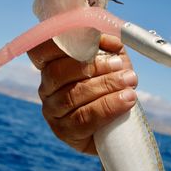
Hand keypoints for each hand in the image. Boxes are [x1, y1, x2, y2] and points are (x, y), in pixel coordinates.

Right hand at [28, 35, 137, 153]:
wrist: (116, 125)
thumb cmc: (111, 88)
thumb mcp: (113, 63)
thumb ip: (109, 47)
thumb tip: (105, 39)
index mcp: (52, 66)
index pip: (41, 51)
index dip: (59, 43)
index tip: (89, 40)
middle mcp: (47, 88)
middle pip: (59, 73)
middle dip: (93, 66)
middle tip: (119, 65)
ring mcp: (52, 111)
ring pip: (72, 96)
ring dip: (105, 85)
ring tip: (129, 81)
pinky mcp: (65, 132)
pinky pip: (84, 119)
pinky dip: (108, 107)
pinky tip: (127, 99)